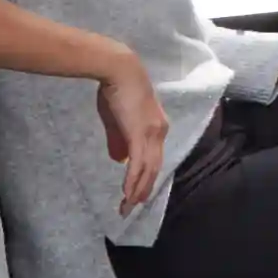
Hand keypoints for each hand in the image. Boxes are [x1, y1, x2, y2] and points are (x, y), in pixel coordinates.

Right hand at [96, 50, 167, 213]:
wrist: (119, 71)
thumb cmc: (117, 91)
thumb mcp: (118, 119)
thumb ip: (119, 140)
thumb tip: (119, 160)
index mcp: (157, 128)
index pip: (154, 158)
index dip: (147, 176)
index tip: (138, 192)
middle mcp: (159, 133)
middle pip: (154, 168)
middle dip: (143, 189)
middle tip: (132, 207)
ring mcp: (152, 134)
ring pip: (147, 169)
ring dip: (137, 190)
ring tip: (128, 206)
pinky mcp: (140, 134)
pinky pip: (138, 163)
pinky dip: (133, 180)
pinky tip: (127, 193)